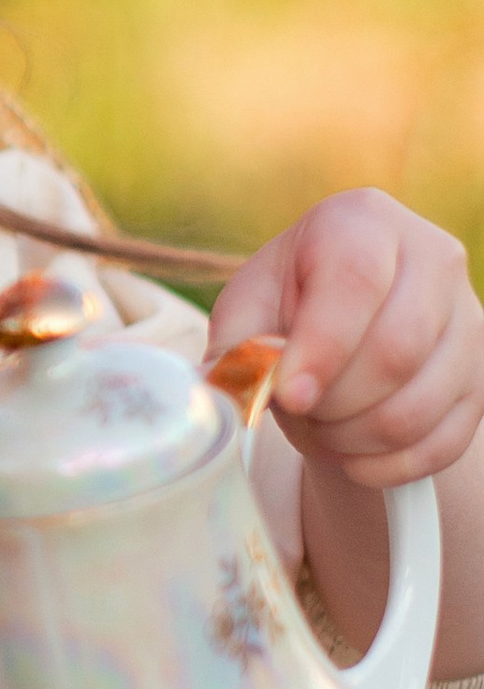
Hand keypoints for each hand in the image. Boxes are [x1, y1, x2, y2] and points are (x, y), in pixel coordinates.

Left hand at [210, 192, 483, 486]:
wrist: (343, 317)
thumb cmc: (289, 304)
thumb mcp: (249, 307)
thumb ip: (235, 346)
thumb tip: (231, 394)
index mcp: (364, 223)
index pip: (357, 283)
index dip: (322, 348)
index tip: (288, 395)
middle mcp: (433, 261)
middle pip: (396, 351)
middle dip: (332, 403)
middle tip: (296, 411)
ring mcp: (468, 321)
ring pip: (418, 406)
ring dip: (353, 439)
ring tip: (318, 428)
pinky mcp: (480, 378)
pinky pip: (442, 443)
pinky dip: (386, 465)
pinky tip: (351, 454)